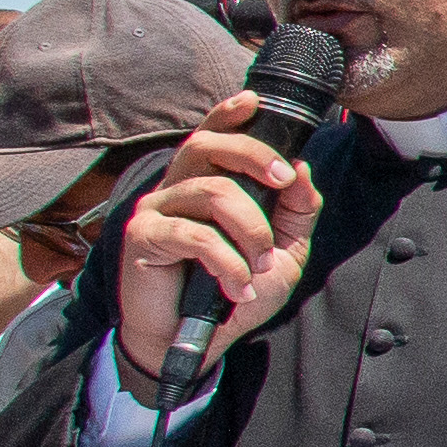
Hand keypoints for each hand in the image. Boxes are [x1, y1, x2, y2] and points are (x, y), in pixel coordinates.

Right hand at [113, 96, 328, 384]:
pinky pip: (195, 235)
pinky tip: (236, 287)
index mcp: (204, 183)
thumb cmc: (234, 292)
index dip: (228, 114)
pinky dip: (228, 263)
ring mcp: (155, 209)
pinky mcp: (143, 237)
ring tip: (259, 267)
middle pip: (208, 147)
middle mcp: (175, 187)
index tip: (254, 102)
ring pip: (212, 192)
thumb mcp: (282, 251)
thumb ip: (296, 211)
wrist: (197, 344)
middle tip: (283, 182)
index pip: (210, 136)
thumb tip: (302, 169)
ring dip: (250, 231)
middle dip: (254, 157)